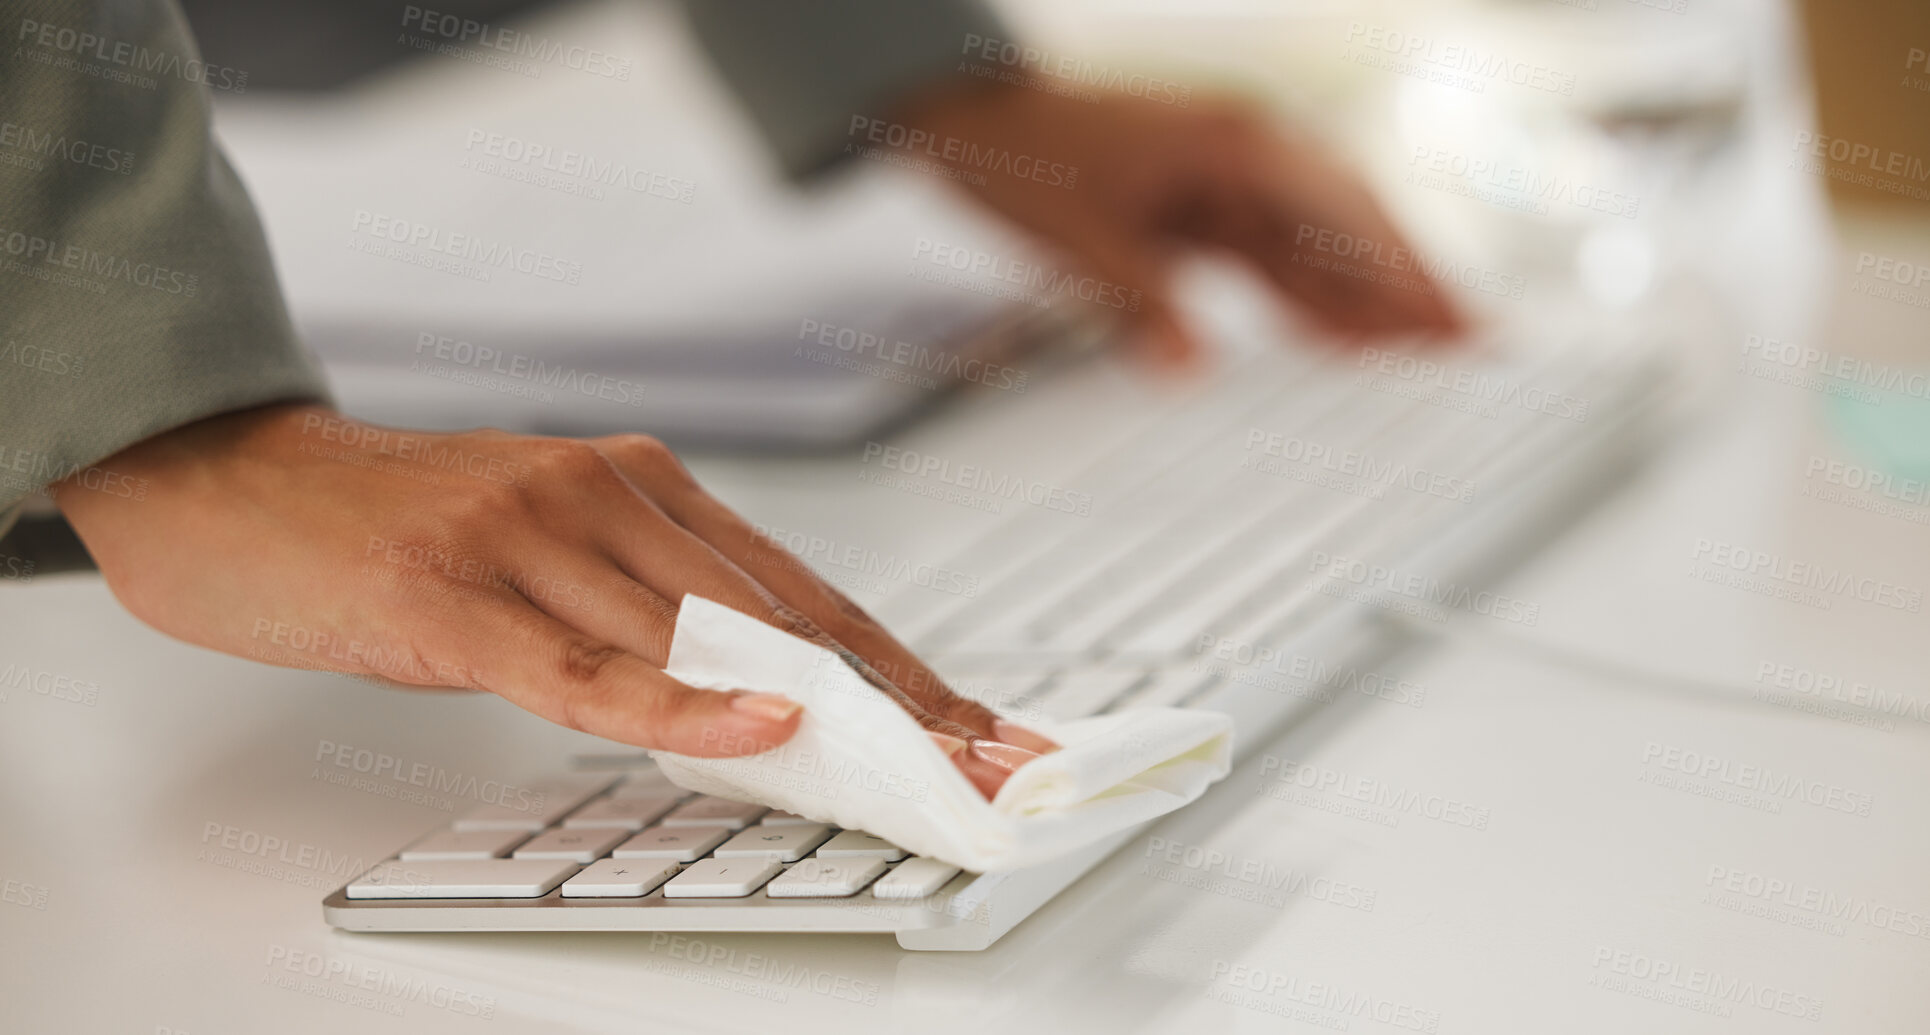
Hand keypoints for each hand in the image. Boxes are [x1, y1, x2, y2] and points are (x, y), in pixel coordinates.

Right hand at [53, 403, 1053, 796]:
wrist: (232, 484)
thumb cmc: (395, 531)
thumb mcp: (542, 557)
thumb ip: (643, 615)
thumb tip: (750, 703)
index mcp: (640, 485)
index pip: (801, 590)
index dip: (900, 662)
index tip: (975, 722)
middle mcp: (604, 495)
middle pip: (784, 616)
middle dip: (898, 698)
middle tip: (988, 759)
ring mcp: (529, 538)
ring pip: (705, 640)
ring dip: (826, 714)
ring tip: (918, 767)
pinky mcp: (451, 593)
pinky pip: (587, 667)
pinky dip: (680, 706)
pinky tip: (758, 727)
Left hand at [897, 83, 1465, 365]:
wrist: (964, 111)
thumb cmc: (1021, 154)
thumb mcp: (1076, 233)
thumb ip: (1139, 300)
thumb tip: (1190, 366)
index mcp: (1237, 144)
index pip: (1349, 213)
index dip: (1408, 271)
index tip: (1457, 321)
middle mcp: (1250, 153)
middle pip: (1354, 228)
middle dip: (1411, 289)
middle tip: (1472, 356)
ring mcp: (1230, 177)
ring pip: (1321, 245)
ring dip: (1367, 301)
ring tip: (1425, 366)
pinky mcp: (1205, 202)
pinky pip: (1275, 255)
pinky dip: (1308, 297)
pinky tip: (1337, 344)